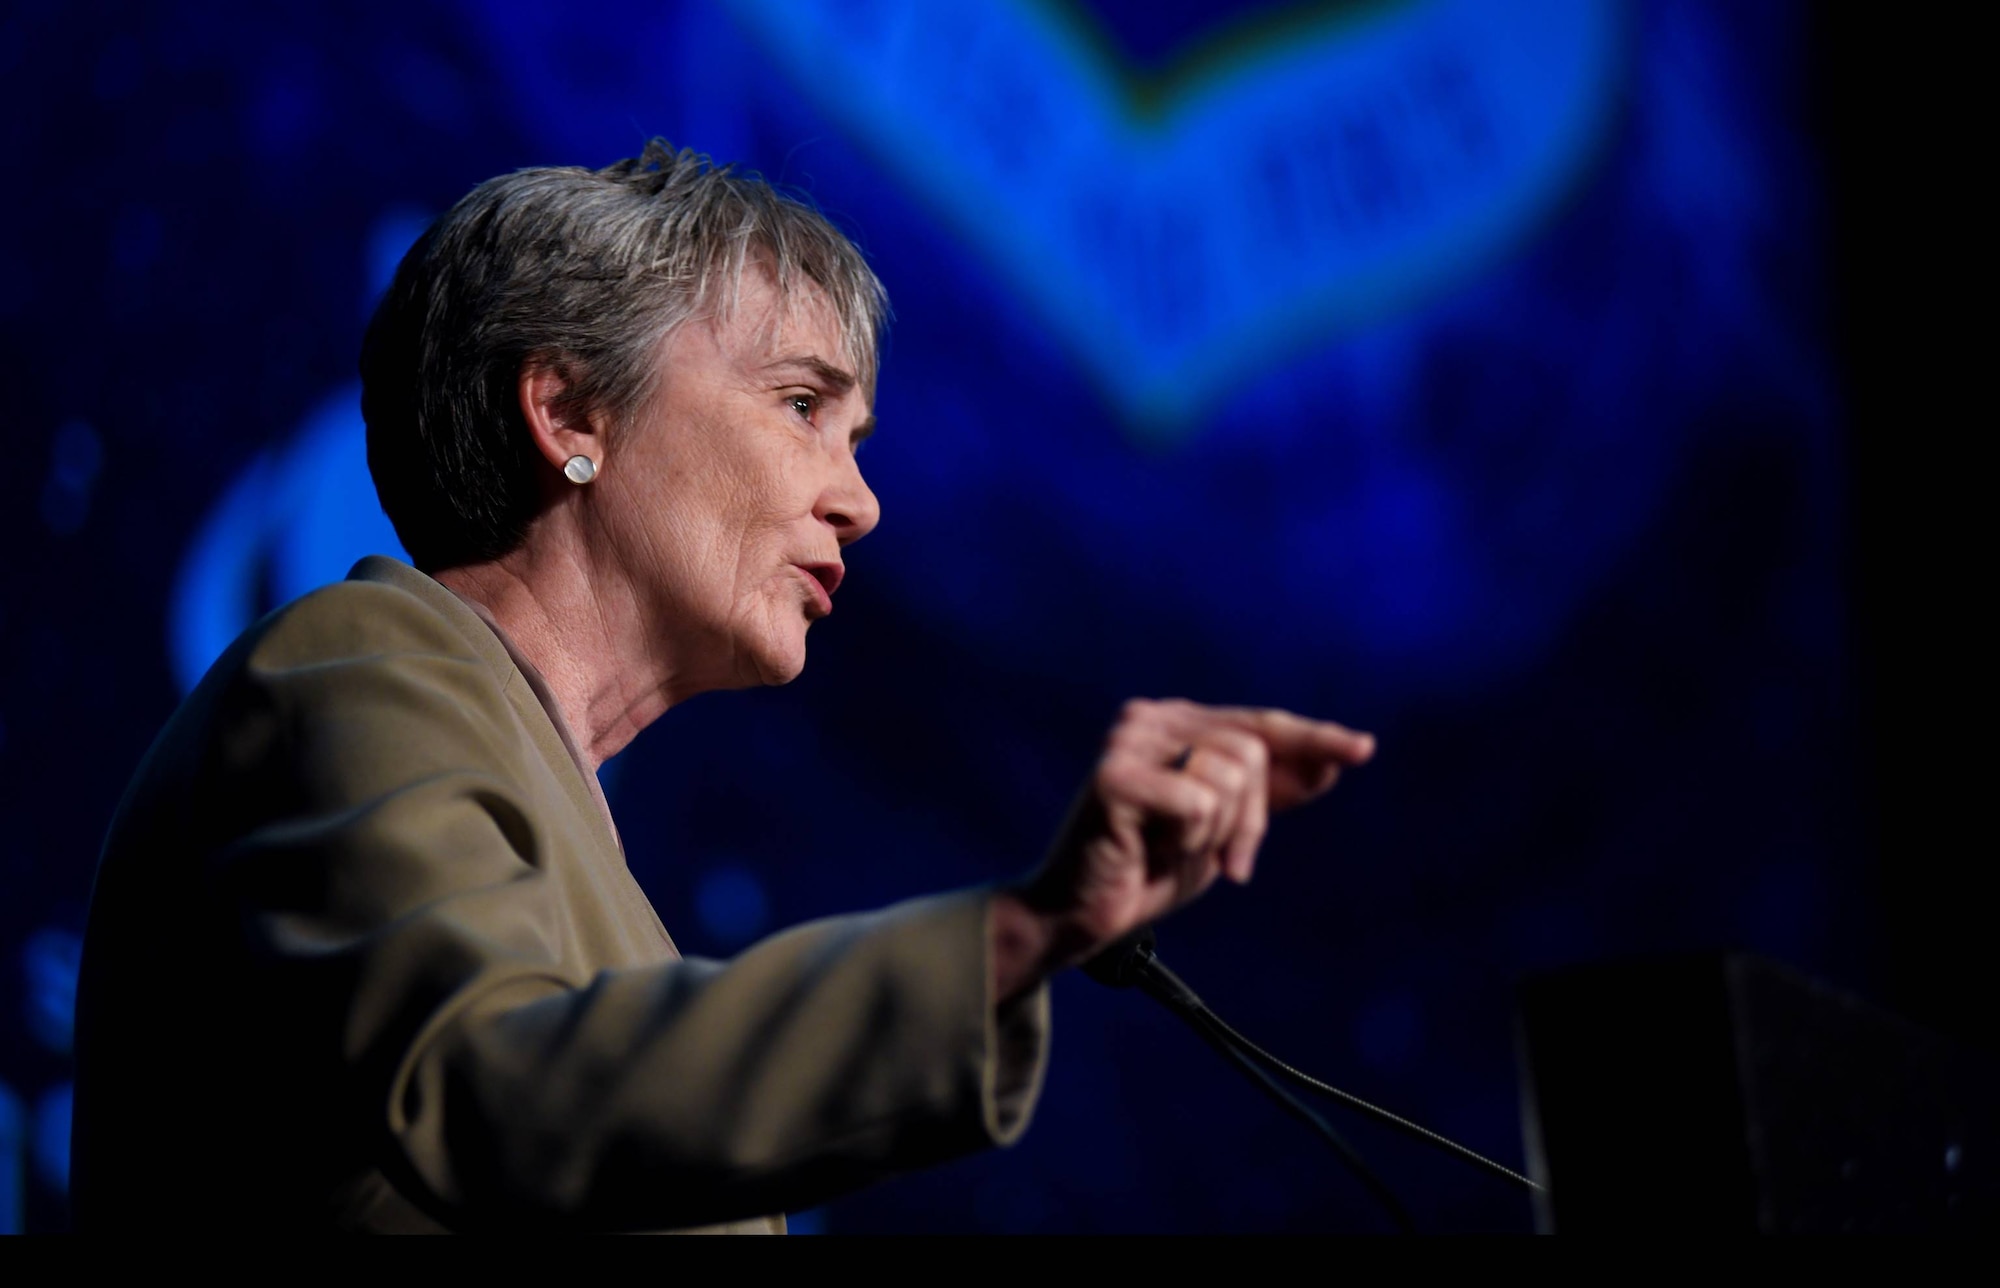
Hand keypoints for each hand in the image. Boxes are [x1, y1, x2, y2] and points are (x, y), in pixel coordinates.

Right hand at [991, 698, 1374, 998]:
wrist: (1080, 916)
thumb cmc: (1148, 869)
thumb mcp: (1223, 830)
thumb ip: (1268, 793)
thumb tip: (1335, 759)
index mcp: (1176, 722)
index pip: (1260, 724)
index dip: (1314, 737)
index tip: (1363, 749)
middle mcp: (1149, 719)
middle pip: (1253, 753)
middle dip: (1252, 820)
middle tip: (1226, 864)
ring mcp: (1127, 742)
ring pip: (1229, 777)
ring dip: (1216, 833)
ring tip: (1174, 851)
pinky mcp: (1114, 776)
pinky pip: (1197, 803)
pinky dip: (1188, 840)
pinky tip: (1151, 850)